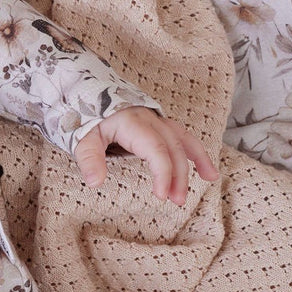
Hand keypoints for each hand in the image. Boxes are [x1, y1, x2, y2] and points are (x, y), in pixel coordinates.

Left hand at [73, 106, 218, 204]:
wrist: (85, 90)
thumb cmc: (84, 115)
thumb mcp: (80, 136)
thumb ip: (89, 157)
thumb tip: (95, 182)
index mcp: (132, 122)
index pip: (155, 149)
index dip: (162, 173)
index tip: (161, 195)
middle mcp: (149, 119)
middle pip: (172, 148)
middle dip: (178, 175)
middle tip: (176, 200)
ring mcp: (156, 119)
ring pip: (183, 138)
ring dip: (197, 160)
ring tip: (210, 179)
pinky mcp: (157, 123)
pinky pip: (182, 135)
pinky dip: (195, 150)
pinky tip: (206, 167)